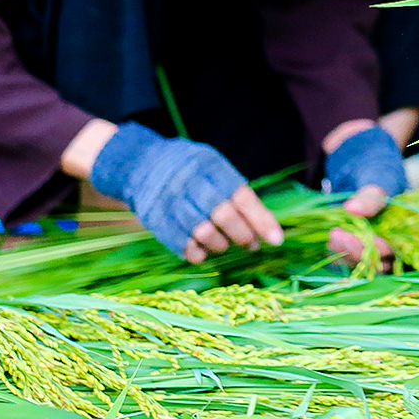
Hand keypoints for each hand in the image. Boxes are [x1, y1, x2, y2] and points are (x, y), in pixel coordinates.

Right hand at [86, 122, 283, 260]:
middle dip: (243, 235)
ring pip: (205, 234)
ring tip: (225, 244)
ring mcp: (171, 203)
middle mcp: (190, 184)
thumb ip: (235, 191)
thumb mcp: (213, 167)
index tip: (277, 239)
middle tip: (252, 245)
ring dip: (222, 245)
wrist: (141, 165)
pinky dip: (199, 254)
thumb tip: (266, 225)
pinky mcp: (157, 220)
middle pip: (224, 216)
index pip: (242, 197)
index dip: (261, 220)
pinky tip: (204, 250)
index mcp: (210, 168)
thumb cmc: (190, 170)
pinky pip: (183, 246)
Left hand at [320, 122, 408, 269]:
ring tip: (332, 234)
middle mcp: (390, 239)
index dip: (378, 249)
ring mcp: (370, 243)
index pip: (396, 251)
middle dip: (357, 252)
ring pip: (360, 261)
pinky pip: (345, 256)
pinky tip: (329, 238)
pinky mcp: (352, 241)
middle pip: (378, 263)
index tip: (358, 236)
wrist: (361, 159)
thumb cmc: (378, 166)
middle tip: (338, 235)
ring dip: (345, 252)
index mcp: (405, 227)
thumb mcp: (377, 176)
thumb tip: (353, 210)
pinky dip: (337, 251)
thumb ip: (370, 195)